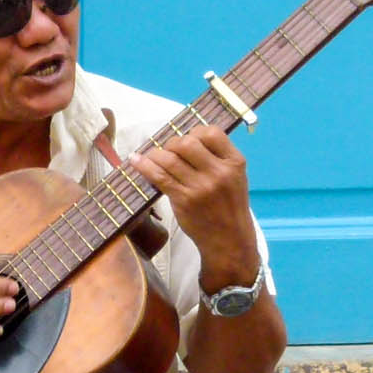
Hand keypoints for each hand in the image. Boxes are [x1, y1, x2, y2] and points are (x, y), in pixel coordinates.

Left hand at [126, 130, 256, 287]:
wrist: (229, 240)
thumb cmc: (229, 207)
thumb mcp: (235, 178)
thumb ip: (217, 158)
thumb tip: (184, 139)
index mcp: (235, 162)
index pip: (211, 132)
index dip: (195, 132)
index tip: (188, 140)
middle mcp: (219, 172)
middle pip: (187, 142)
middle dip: (173, 143)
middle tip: (169, 152)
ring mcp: (201, 187)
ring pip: (170, 158)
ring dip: (156, 154)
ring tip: (153, 157)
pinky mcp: (184, 200)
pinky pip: (159, 176)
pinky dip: (144, 165)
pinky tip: (137, 160)